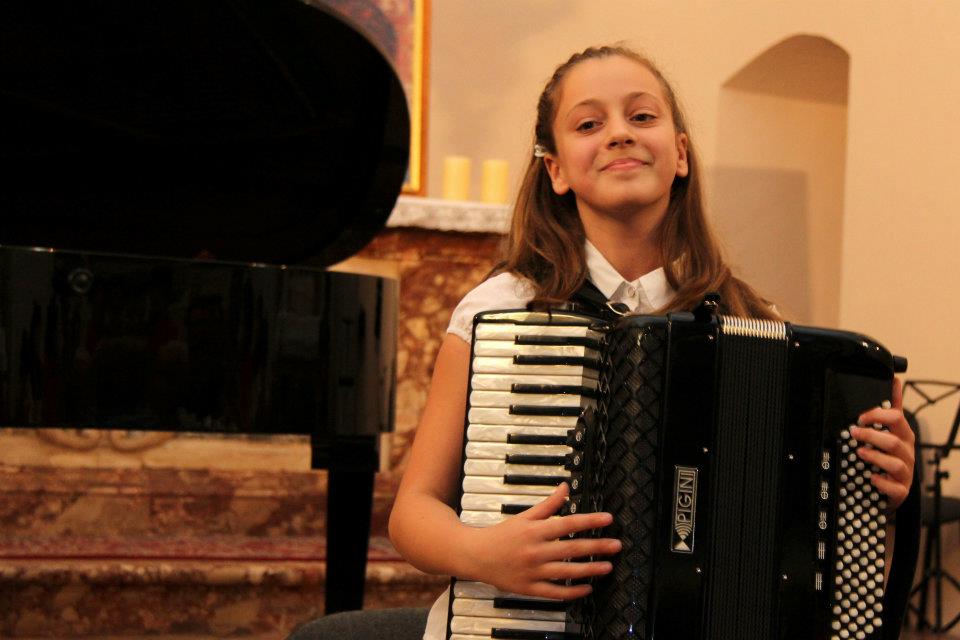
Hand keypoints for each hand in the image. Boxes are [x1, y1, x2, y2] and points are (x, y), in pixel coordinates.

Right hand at [460, 482, 621, 599]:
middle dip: (597, 547)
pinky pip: (555, 592)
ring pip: (567, 571)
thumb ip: (548, 504)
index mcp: (535, 531)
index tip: (608, 519)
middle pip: (572, 548)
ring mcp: (533, 571)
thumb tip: (565, 487)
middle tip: (616, 545)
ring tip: (607, 567)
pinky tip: (587, 589)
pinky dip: (572, 592)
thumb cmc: (501, 535)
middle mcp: (536, 551)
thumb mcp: (525, 516)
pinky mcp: (529, 588)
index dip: (590, 521)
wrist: (476, 555)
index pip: (568, 524)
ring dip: (589, 569)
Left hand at [852, 377, 914, 509]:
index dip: (877, 415)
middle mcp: (906, 453)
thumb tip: (894, 380)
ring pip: (895, 463)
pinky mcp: (901, 490)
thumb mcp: (891, 429)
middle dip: (871, 435)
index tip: (860, 416)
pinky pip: (896, 488)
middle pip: (894, 441)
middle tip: (853, 432)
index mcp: (903, 436)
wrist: (892, 486)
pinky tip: (872, 477)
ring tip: (859, 452)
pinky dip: (883, 483)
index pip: (896, 418)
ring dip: (875, 457)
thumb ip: (891, 407)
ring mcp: (905, 473)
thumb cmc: (890, 455)